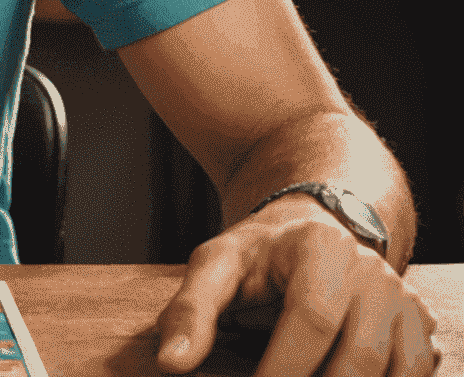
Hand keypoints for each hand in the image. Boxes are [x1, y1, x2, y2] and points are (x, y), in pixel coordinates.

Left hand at [155, 206, 439, 375]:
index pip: (311, 320)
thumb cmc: (260, 253)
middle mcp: (373, 274)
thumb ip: (192, 309)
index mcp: (321, 249)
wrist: (314, 230)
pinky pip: (416, 373)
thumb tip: (171, 362)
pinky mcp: (421, 327)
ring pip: (396, 371)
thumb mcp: (216, 264)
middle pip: (360, 358)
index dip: (283, 369)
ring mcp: (404, 302)